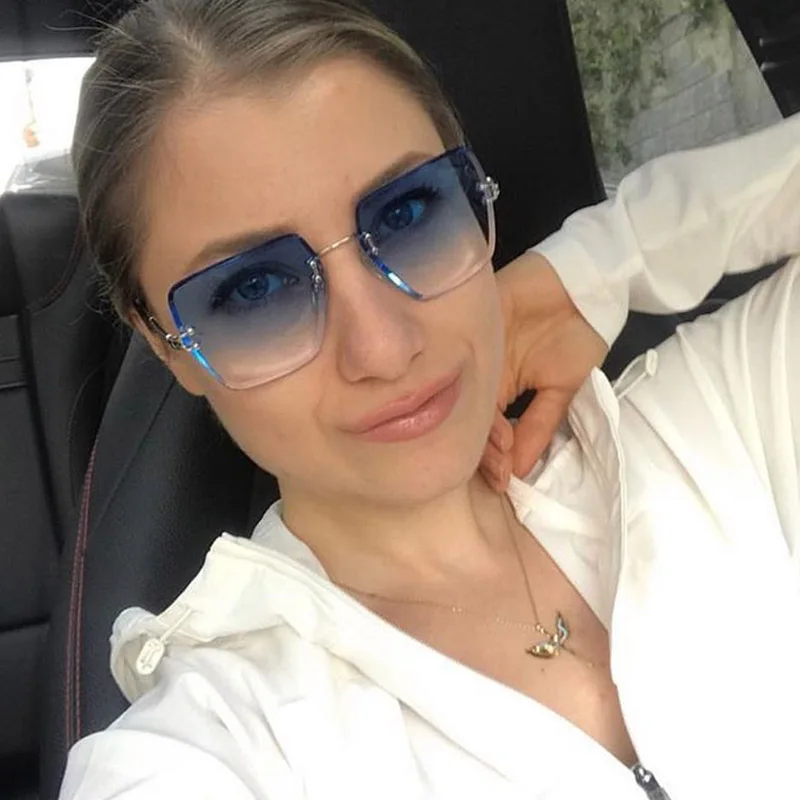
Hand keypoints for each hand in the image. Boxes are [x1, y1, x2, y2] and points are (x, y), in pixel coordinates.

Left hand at [479, 251, 608, 491]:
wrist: (582, 285)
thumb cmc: (573, 335)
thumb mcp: (563, 388)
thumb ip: (539, 427)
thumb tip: (519, 471)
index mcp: (495, 392)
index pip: (485, 431)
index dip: (492, 458)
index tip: (503, 481)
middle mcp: (477, 376)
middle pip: (467, 418)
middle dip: (482, 450)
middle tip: (497, 471)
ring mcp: (470, 353)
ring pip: (465, 397)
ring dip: (482, 428)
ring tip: (498, 449)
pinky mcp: (470, 326)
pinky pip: (468, 362)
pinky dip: (479, 391)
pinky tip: (487, 414)